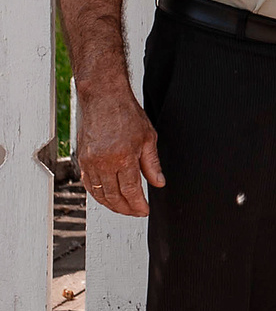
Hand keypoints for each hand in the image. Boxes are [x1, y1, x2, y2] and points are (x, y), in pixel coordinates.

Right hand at [74, 85, 161, 218]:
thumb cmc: (127, 114)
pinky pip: (88, 184)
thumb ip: (152, 164)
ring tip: (123, 208)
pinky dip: (98, 194)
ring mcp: (90, 162)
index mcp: (123, 157)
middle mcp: (103, 163)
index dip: (138, 205)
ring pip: (99, 193)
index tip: (144, 210)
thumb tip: (158, 183)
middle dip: (125, 208)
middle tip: (135, 212)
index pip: (131, 191)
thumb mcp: (148, 138)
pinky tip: (107, 197)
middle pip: (114, 196)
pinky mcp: (81, 159)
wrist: (103, 98)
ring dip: (111, 204)